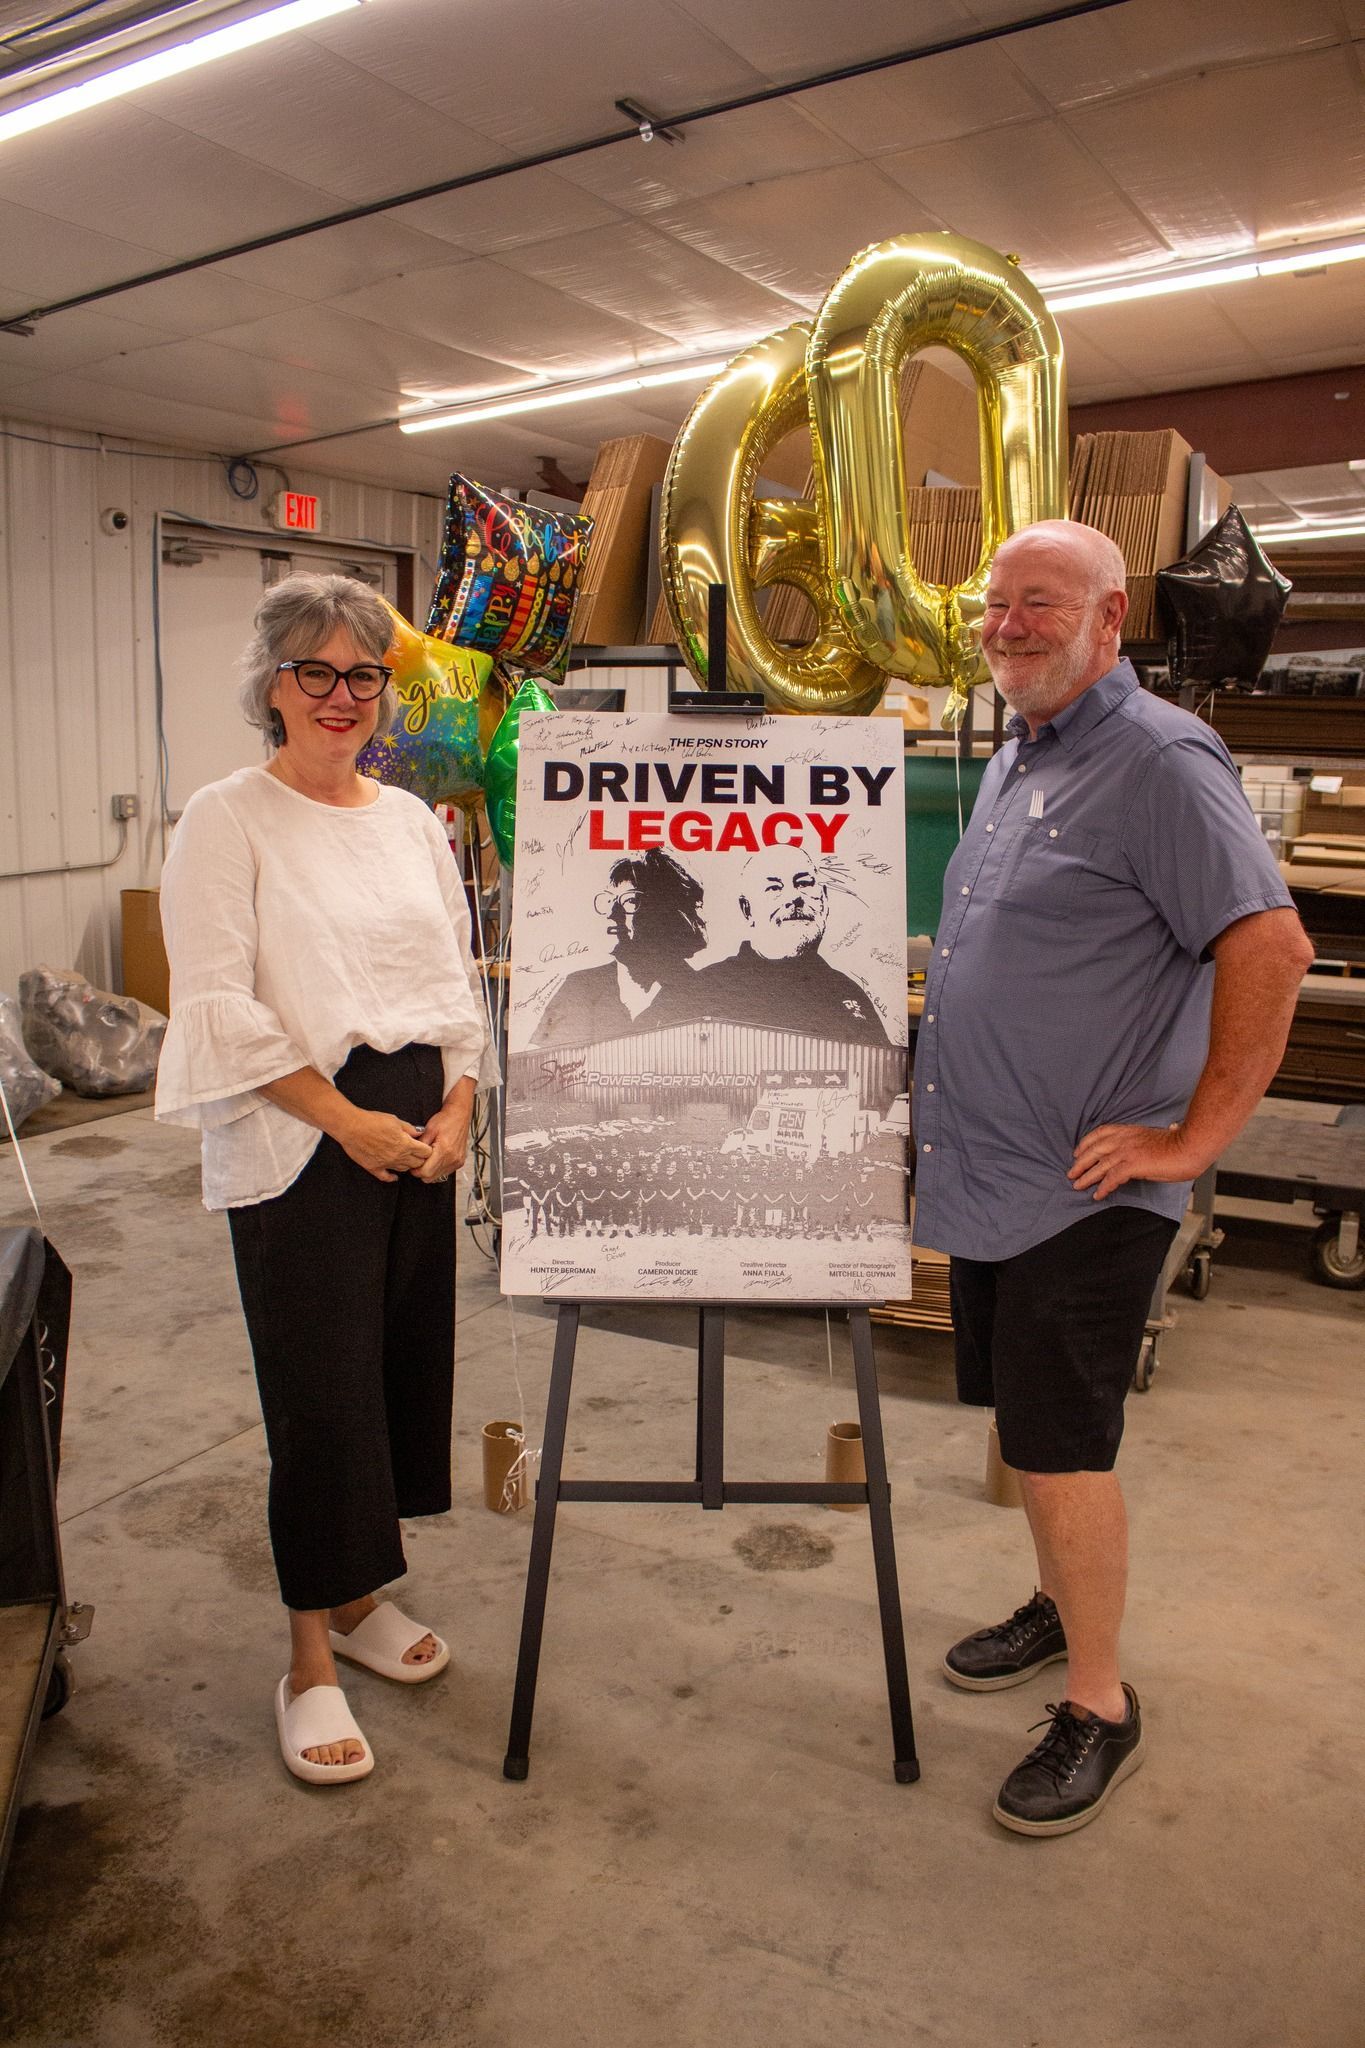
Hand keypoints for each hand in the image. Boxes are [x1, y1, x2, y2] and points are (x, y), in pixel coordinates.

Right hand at [337, 1108, 432, 1183]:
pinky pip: (386, 1177)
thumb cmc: (372, 1121)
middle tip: (417, 1153)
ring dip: (407, 1165)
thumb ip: (409, 1128)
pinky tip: (394, 1176)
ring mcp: (386, 1164)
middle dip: (419, 1158)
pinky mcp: (374, 1168)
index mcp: (405, 1144)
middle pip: (417, 1163)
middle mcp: (398, 1156)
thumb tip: (419, 1133)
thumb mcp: (395, 1120)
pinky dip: (392, 1177)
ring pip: (404, 1170)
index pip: (425, 1152)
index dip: (427, 1149)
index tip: (424, 1146)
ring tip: (405, 1159)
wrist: (352, 1127)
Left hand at [411, 1082, 474, 1183]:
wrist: (459, 1115)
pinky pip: (445, 1172)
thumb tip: (412, 1157)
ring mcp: (457, 1161)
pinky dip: (438, 1169)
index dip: (416, 1170)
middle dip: (422, 1172)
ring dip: (430, 1171)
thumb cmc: (445, 1120)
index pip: (426, 1172)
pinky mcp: (459, 1162)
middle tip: (418, 1161)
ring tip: (428, 1159)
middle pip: (431, 1177)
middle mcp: (452, 1158)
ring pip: (437, 1177)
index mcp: (444, 1150)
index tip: (413, 1164)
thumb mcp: (428, 1130)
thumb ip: (420, 1145)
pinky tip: (436, 1159)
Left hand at [1068, 1122, 1208, 1200]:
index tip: (1078, 1151)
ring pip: (1099, 1165)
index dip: (1086, 1143)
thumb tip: (1145, 1144)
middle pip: (1094, 1149)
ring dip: (1086, 1177)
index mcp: (1129, 1131)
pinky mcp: (1133, 1164)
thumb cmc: (1178, 1144)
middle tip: (1071, 1173)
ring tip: (1077, 1186)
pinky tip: (1098, 1195)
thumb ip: (1143, 1140)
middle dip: (1080, 1162)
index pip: (1100, 1133)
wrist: (1189, 1146)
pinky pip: (1112, 1178)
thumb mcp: (1153, 1137)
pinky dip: (1103, 1187)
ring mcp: (1127, 1151)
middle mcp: (1124, 1139)